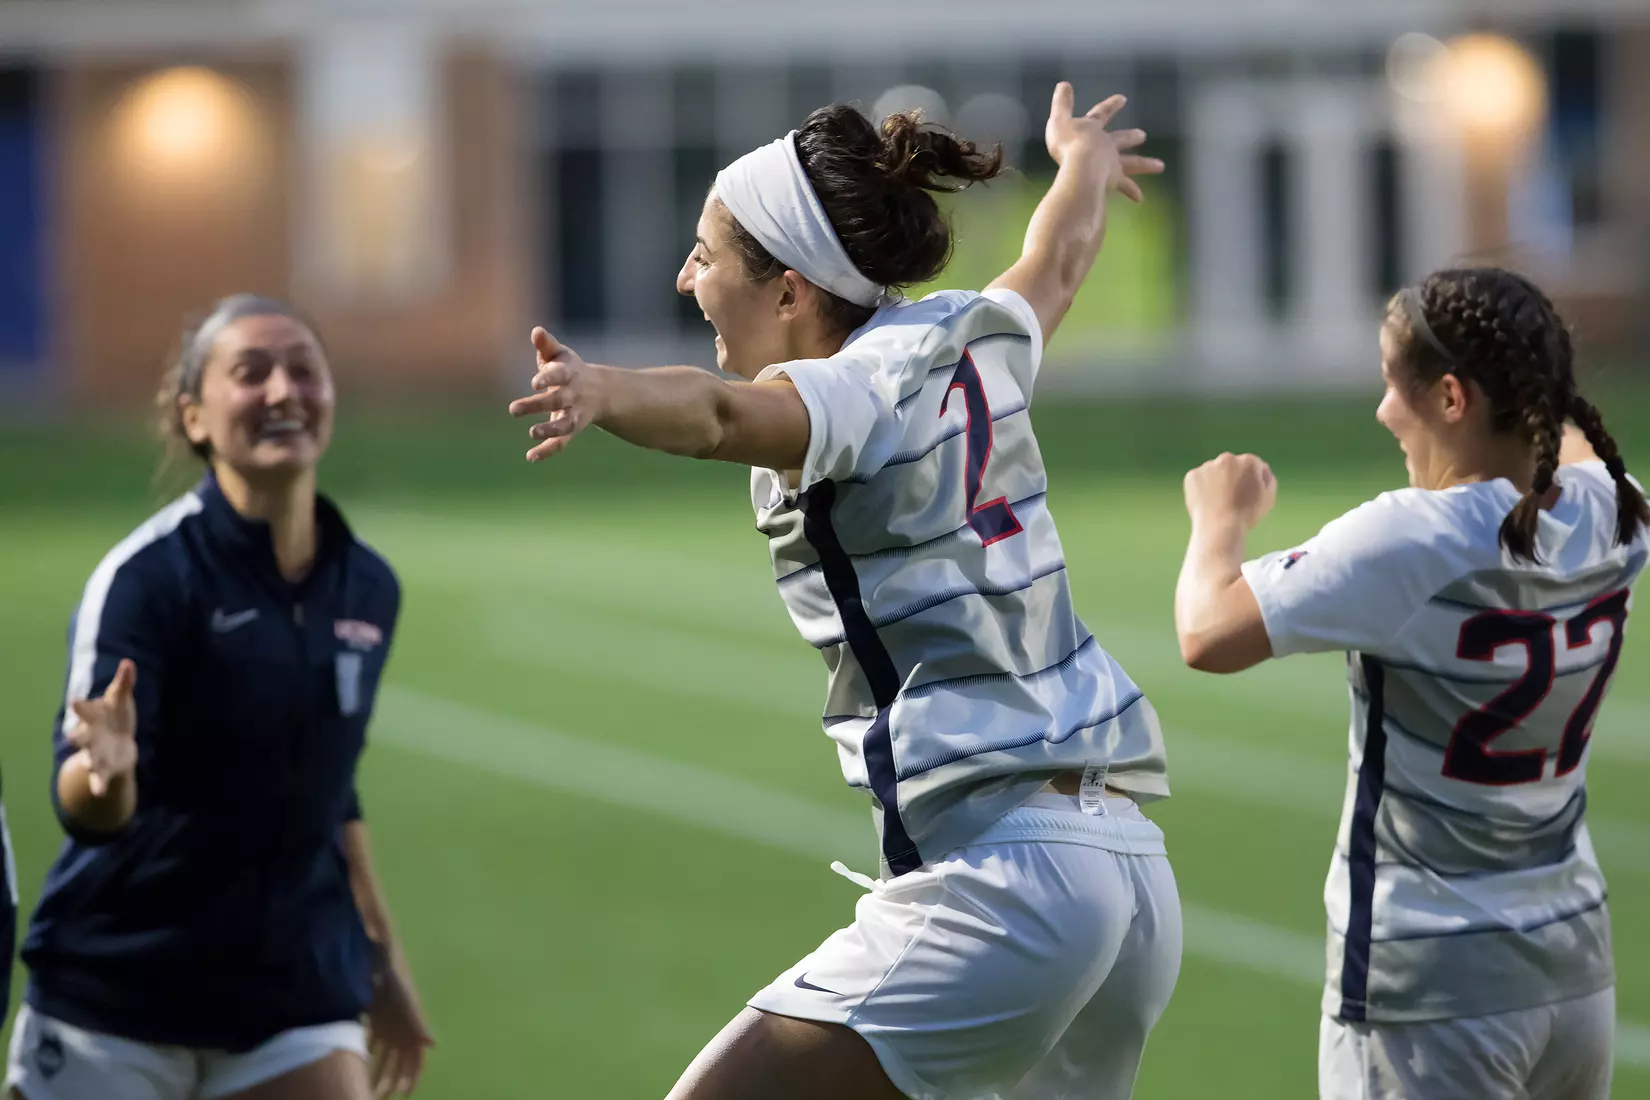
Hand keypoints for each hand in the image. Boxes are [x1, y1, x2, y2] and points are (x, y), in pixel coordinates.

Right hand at [66, 658, 137, 796]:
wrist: (118, 743)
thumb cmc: (116, 716)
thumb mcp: (120, 699)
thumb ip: (124, 683)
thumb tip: (129, 663)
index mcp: (94, 716)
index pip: (86, 709)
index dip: (82, 706)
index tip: (75, 702)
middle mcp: (90, 735)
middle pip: (80, 735)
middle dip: (76, 735)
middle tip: (71, 737)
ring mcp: (95, 753)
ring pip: (88, 757)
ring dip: (88, 761)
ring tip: (89, 766)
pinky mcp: (103, 769)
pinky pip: (99, 778)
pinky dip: (99, 785)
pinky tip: (100, 792)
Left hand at [366, 947, 433, 1097]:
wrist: (380, 951)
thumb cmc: (395, 974)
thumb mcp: (406, 999)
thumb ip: (418, 1021)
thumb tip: (433, 1044)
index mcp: (412, 1025)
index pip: (415, 1057)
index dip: (412, 1076)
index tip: (404, 1094)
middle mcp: (402, 1027)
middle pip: (398, 1060)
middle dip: (390, 1079)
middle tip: (377, 1096)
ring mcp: (387, 1022)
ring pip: (384, 1053)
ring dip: (377, 1069)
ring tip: (365, 1085)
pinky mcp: (374, 1015)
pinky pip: (371, 1039)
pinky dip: (365, 1052)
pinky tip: (354, 1060)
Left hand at [507, 328, 603, 461]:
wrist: (599, 391)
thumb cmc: (569, 369)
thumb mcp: (560, 354)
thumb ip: (546, 345)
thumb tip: (536, 331)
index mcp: (571, 374)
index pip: (560, 375)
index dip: (548, 378)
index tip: (534, 382)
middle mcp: (574, 395)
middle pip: (559, 400)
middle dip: (538, 405)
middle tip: (513, 409)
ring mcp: (574, 414)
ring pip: (565, 425)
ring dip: (550, 430)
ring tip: (532, 433)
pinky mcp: (570, 430)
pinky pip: (562, 443)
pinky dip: (547, 451)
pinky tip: (530, 457)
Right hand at [1043, 83, 1163, 201]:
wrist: (1080, 166)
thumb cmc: (1067, 143)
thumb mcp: (1059, 120)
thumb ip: (1061, 103)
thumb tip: (1063, 83)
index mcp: (1093, 129)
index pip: (1102, 113)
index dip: (1111, 106)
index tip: (1123, 99)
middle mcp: (1106, 145)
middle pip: (1122, 139)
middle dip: (1131, 137)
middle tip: (1143, 135)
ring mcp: (1111, 162)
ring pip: (1132, 162)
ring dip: (1146, 164)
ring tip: (1160, 167)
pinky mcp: (1112, 179)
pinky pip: (1125, 186)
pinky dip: (1132, 191)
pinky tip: (1140, 198)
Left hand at [1184, 453, 1277, 529]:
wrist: (1219, 528)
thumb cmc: (1246, 515)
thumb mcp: (1268, 497)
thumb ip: (1267, 479)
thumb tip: (1262, 470)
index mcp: (1249, 461)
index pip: (1253, 467)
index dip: (1251, 483)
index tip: (1247, 497)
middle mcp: (1227, 458)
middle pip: (1232, 466)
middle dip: (1233, 478)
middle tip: (1232, 500)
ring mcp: (1208, 466)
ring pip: (1214, 472)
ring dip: (1216, 482)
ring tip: (1218, 503)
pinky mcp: (1192, 476)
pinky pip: (1199, 481)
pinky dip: (1201, 489)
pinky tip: (1207, 502)